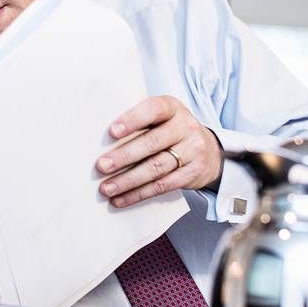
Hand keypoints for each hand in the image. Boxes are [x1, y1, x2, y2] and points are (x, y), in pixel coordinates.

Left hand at [95, 95, 222, 207]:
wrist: (208, 151)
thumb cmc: (169, 130)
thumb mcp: (159, 118)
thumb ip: (137, 122)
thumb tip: (98, 140)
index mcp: (172, 107)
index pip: (153, 109)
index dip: (133, 120)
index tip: (112, 132)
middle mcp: (185, 127)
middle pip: (152, 143)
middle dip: (124, 156)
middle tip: (101, 166)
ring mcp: (193, 150)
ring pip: (156, 168)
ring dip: (127, 180)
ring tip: (106, 188)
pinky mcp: (193, 173)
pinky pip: (163, 186)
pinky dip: (138, 194)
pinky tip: (120, 199)